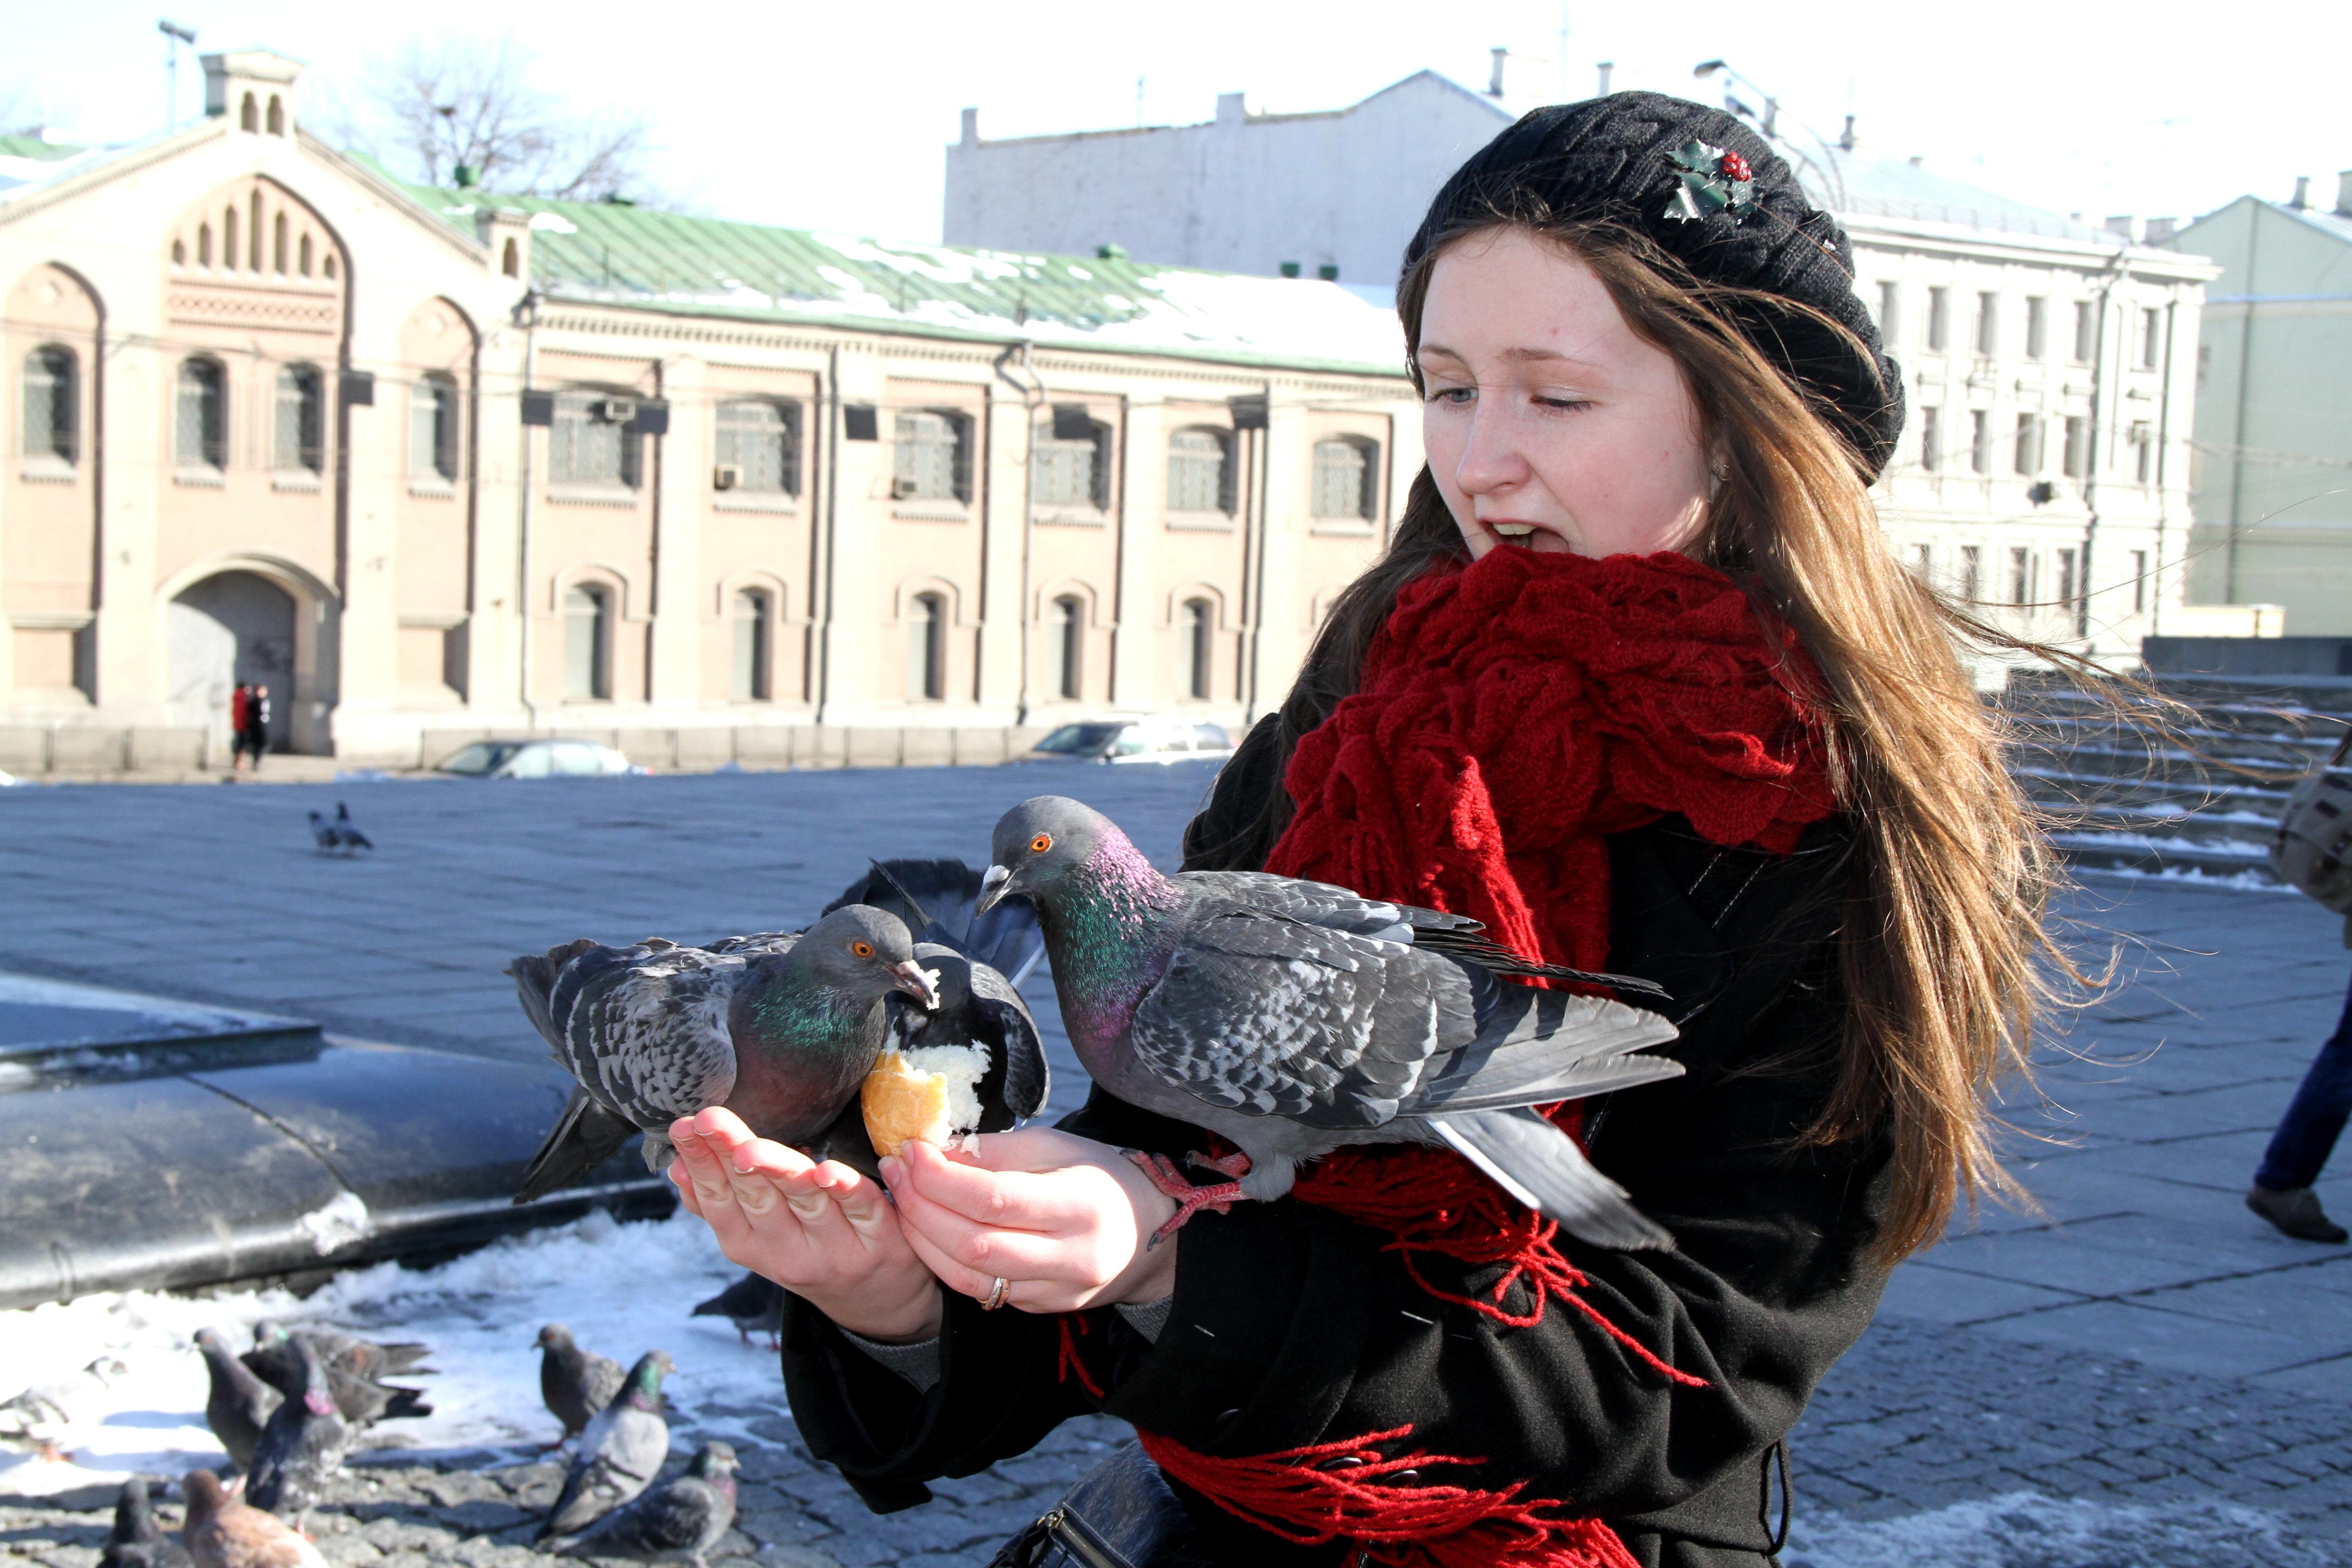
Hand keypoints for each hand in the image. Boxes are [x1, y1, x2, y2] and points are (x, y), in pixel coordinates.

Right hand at [668, 1108, 942, 1341]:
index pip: (720, 1204)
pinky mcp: (880, 1238)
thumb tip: (677, 1167)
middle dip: (729, 1156)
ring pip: (803, 1199)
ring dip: (776, 1169)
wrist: (878, 1302)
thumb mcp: (760, 1239)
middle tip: (707, 1120)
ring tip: (749, 1147)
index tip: (684, 1128)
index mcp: (755, 1248)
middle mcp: (790, 1253)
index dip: (701, 1166)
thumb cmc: (811, 1251)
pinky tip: (826, 1170)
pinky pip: (861, 1207)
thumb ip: (722, 1205)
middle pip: (756, 1197)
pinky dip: (844, 1188)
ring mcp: (836, 1247)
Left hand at [883, 1128, 1179, 1315]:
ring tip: (903, 1198)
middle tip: (896, 1171)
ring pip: (970, 1278)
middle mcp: (1072, 1257)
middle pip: (975, 1244)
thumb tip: (934, 1153)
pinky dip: (945, 1260)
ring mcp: (1057, 1291)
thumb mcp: (1056, 1145)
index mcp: (1082, 1205)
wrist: (1145, 1230)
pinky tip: (929, 1229)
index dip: (942, 1178)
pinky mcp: (1042, 1308)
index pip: (995, 1199)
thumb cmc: (1097, 1176)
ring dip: (923, 1238)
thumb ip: (996, 1151)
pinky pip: (981, 1291)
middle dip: (921, 1207)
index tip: (912, 1150)